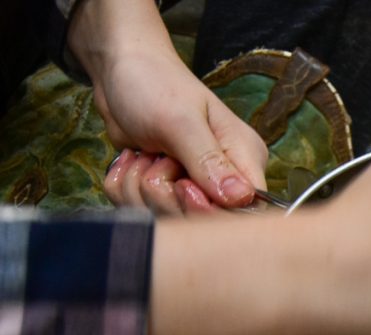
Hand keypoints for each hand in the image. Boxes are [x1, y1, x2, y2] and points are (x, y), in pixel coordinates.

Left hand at [68, 0, 266, 213]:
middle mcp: (225, 179)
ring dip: (139, 189)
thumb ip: (210, 161)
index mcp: (244, 159)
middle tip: (155, 158)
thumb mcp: (181, 121)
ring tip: (142, 153)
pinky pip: (142, 212)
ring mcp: (193, 188)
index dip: (210, 209)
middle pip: (203, 222)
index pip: (244, 209)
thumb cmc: (156, 84)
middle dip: (165, 194)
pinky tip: (131, 161)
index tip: (181, 185)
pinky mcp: (164, 192)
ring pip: (167, 219)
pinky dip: (125, 190)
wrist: (121, 71)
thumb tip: (241, 198)